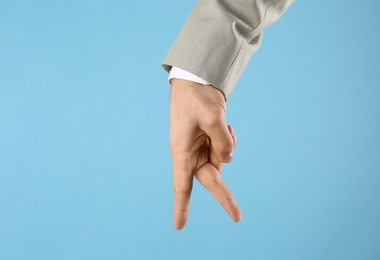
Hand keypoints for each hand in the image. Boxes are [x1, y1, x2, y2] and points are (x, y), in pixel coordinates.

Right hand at [170, 79, 241, 229]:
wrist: (195, 81)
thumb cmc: (196, 98)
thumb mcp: (213, 117)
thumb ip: (222, 142)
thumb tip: (228, 160)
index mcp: (183, 152)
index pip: (182, 185)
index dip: (181, 206)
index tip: (179, 226)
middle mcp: (190, 154)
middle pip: (210, 179)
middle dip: (224, 195)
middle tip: (238, 217)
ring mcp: (200, 148)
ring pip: (221, 160)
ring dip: (226, 146)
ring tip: (222, 123)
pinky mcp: (208, 141)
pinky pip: (224, 150)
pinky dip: (228, 141)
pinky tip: (225, 124)